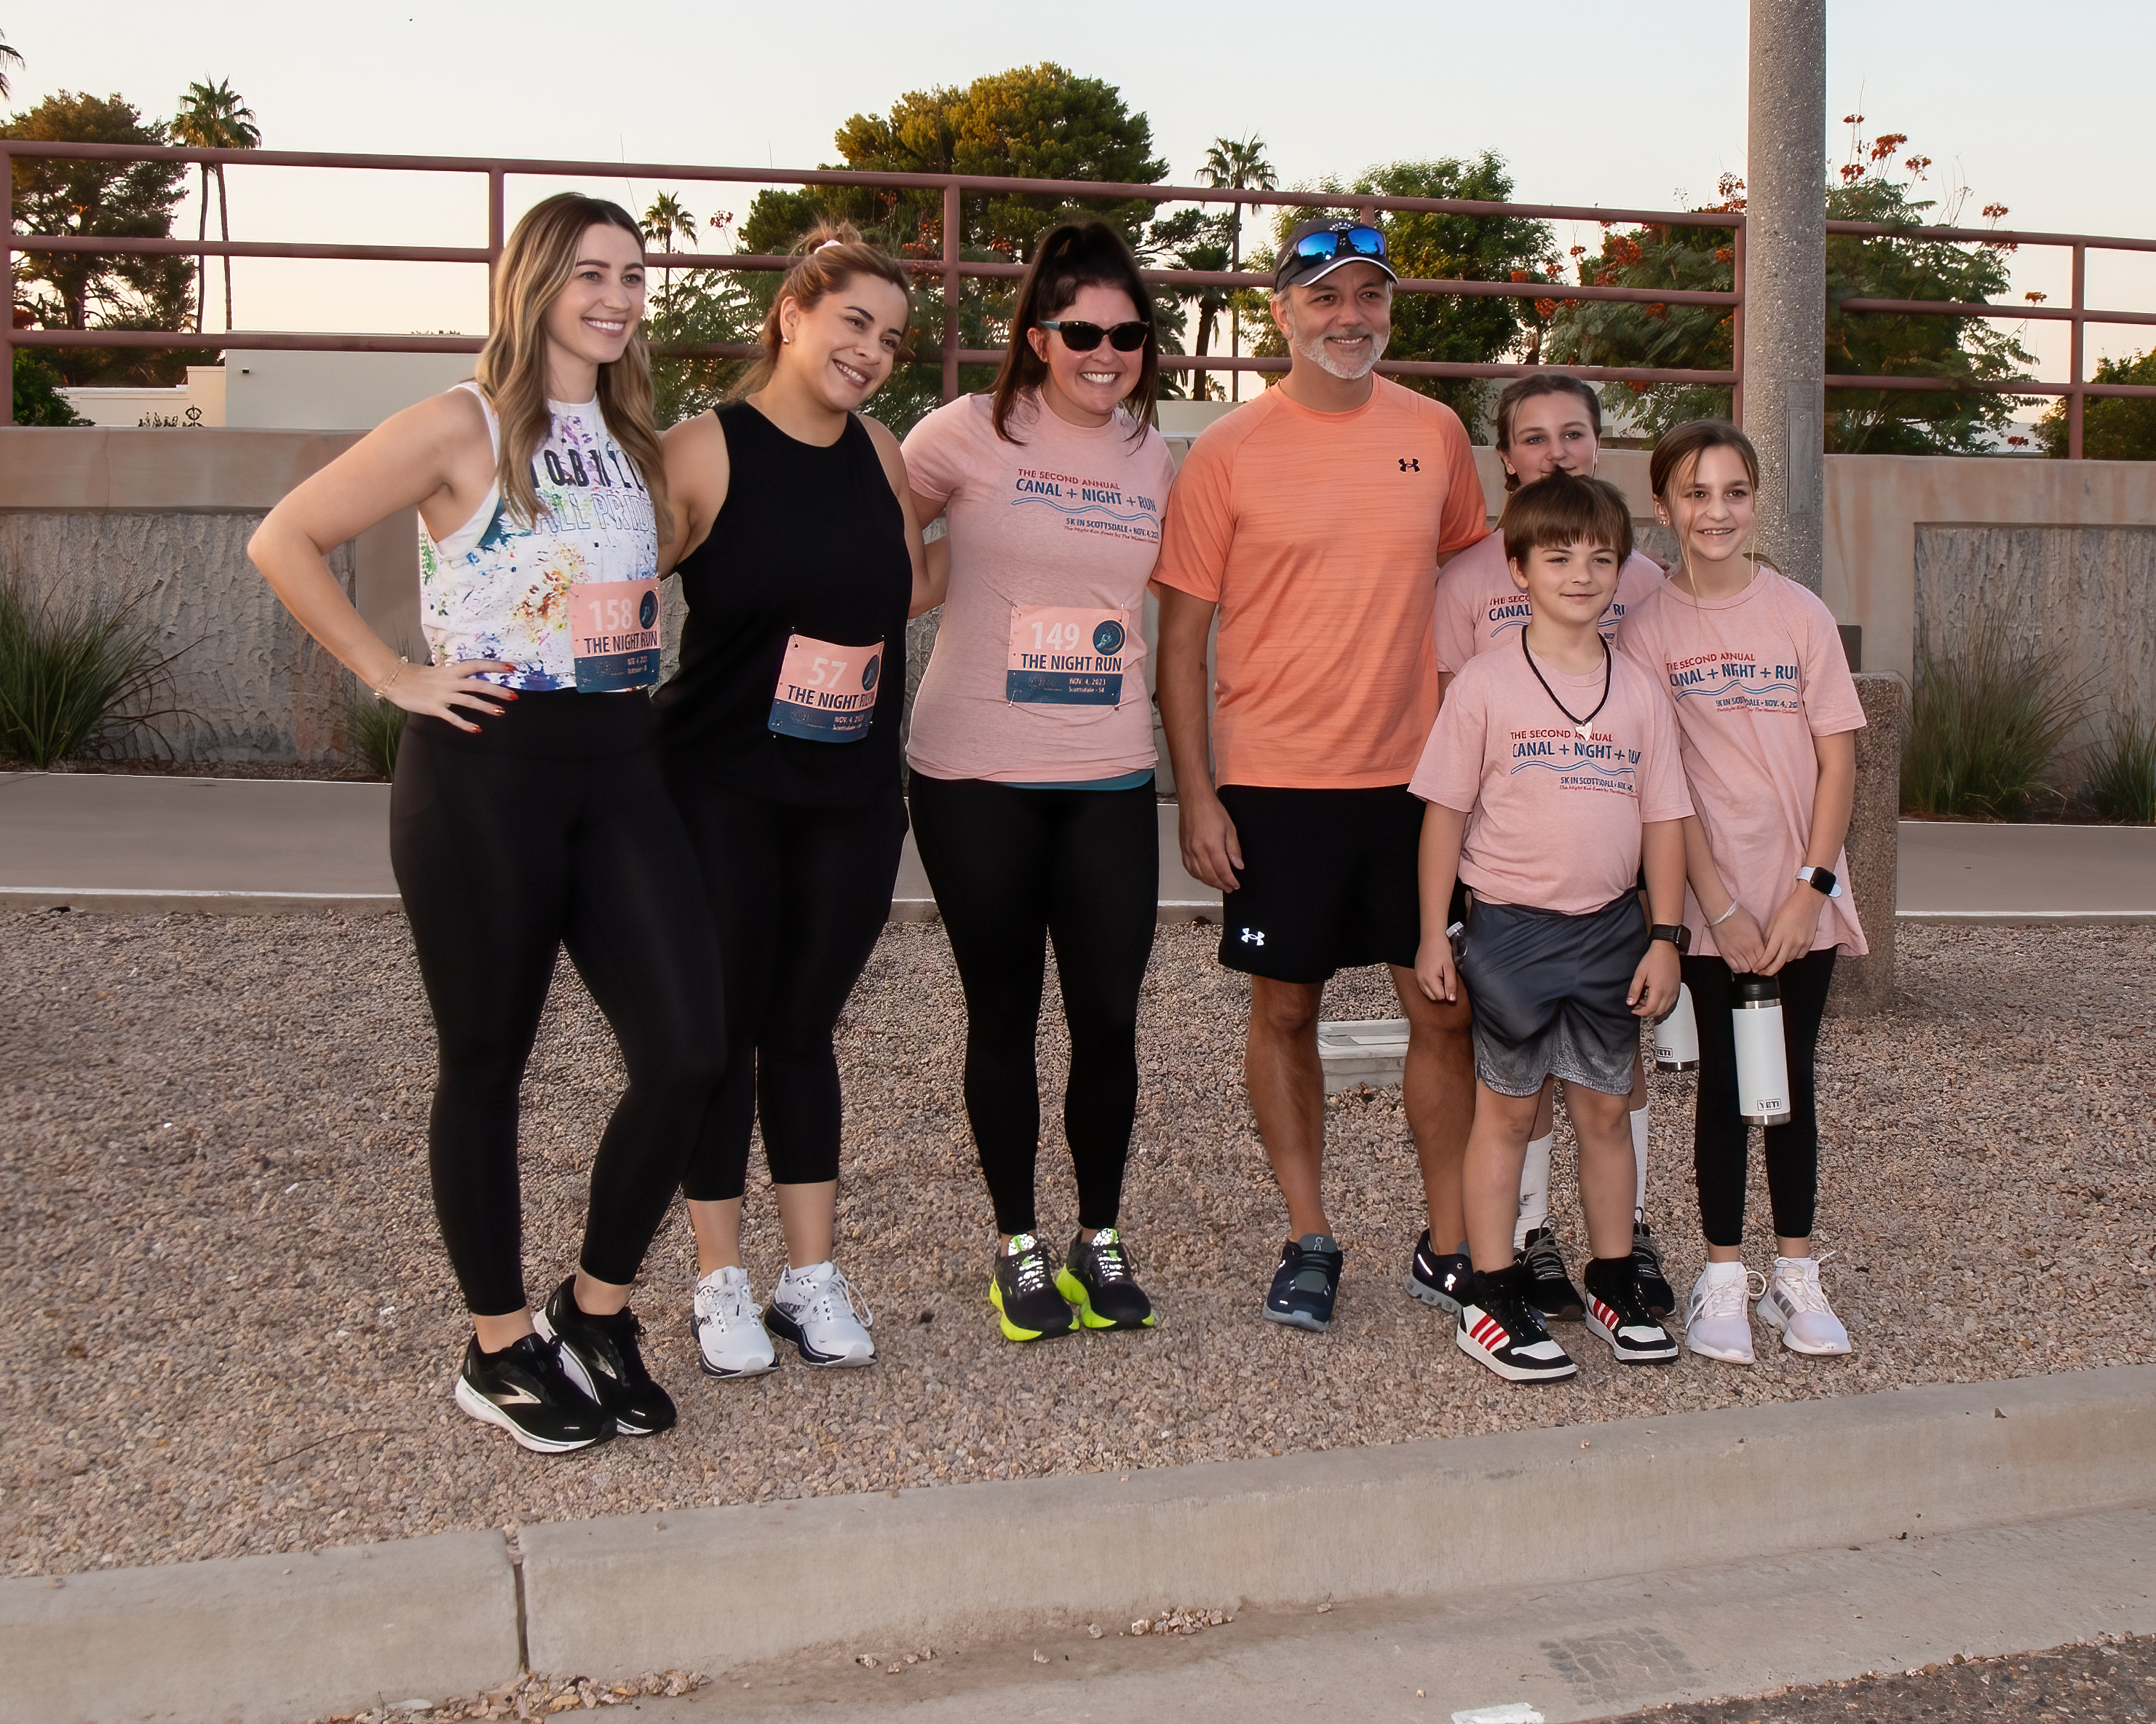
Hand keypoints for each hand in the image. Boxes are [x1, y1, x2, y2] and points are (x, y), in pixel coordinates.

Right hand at [381, 659, 517, 732]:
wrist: (394, 679)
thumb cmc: (416, 676)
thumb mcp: (438, 671)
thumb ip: (454, 675)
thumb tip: (470, 678)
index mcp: (451, 670)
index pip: (477, 665)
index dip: (494, 666)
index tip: (512, 668)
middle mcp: (450, 682)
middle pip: (478, 685)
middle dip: (497, 690)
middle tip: (514, 696)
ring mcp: (443, 695)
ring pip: (469, 701)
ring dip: (486, 707)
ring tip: (501, 712)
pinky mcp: (434, 708)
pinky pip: (452, 717)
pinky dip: (465, 724)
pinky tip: (476, 730)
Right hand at [1177, 790, 1244, 893]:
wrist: (1194, 799)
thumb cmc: (1210, 809)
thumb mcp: (1230, 828)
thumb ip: (1234, 849)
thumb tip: (1238, 865)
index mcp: (1211, 845)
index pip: (1222, 871)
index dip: (1230, 881)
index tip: (1235, 884)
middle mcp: (1198, 850)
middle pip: (1210, 876)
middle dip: (1221, 885)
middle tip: (1229, 887)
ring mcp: (1188, 851)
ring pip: (1199, 875)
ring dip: (1210, 883)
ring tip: (1219, 884)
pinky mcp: (1183, 849)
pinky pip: (1189, 868)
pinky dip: (1198, 876)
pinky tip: (1204, 876)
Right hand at [1414, 934, 1457, 1004]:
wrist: (1431, 937)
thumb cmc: (1442, 950)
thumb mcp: (1450, 967)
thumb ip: (1451, 985)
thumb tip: (1452, 1001)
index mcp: (1429, 979)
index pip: (1441, 997)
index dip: (1449, 990)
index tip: (1451, 979)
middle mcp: (1420, 980)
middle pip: (1434, 997)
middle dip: (1442, 991)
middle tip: (1447, 977)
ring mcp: (1417, 977)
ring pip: (1428, 994)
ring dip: (1436, 989)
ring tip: (1441, 976)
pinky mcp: (1417, 974)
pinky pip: (1424, 987)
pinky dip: (1430, 986)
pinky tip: (1436, 976)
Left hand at [1629, 940, 1680, 1017]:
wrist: (1667, 949)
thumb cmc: (1653, 959)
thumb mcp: (1640, 974)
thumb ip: (1634, 990)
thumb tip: (1630, 1002)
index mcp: (1659, 990)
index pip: (1650, 1009)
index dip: (1640, 1012)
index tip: (1633, 1009)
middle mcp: (1669, 993)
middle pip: (1658, 1012)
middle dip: (1646, 1013)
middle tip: (1637, 1006)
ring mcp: (1674, 992)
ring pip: (1665, 1009)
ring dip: (1654, 1010)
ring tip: (1645, 1002)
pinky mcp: (1677, 989)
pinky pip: (1670, 1004)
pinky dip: (1662, 1006)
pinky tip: (1654, 999)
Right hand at [1710, 905, 1767, 975]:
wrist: (1722, 913)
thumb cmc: (1738, 915)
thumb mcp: (1756, 925)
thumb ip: (1760, 938)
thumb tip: (1763, 946)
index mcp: (1756, 942)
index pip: (1765, 959)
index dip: (1766, 961)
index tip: (1765, 961)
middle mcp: (1747, 949)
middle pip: (1756, 966)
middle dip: (1758, 966)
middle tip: (1757, 963)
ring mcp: (1736, 953)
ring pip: (1746, 969)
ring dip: (1748, 967)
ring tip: (1747, 963)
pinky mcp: (1726, 954)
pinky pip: (1734, 968)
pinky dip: (1738, 968)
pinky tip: (1739, 963)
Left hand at [1756, 887, 1825, 975]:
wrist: (1808, 902)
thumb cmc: (1789, 908)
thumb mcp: (1773, 921)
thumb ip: (1768, 937)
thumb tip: (1764, 949)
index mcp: (1780, 935)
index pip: (1768, 955)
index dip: (1761, 965)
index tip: (1756, 969)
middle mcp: (1791, 941)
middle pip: (1779, 963)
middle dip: (1769, 971)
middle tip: (1762, 973)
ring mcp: (1802, 943)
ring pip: (1788, 960)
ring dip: (1780, 962)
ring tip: (1773, 960)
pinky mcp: (1809, 943)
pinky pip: (1798, 956)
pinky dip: (1791, 956)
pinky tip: (1787, 952)